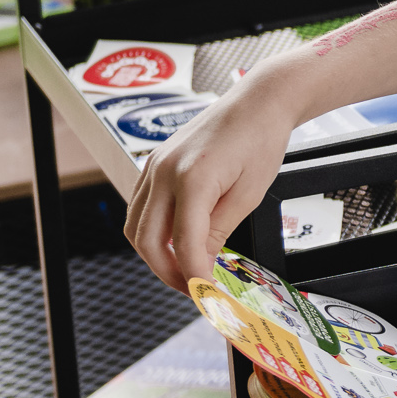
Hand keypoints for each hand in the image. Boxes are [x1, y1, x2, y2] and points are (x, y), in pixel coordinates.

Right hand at [124, 83, 300, 290]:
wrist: (257, 102)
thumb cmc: (261, 140)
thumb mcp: (249, 194)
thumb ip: (219, 231)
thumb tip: (201, 263)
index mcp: (193, 178)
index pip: (184, 244)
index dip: (193, 276)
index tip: (205, 295)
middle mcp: (164, 171)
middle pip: (146, 240)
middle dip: (167, 272)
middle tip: (192, 288)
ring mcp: (154, 165)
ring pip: (135, 225)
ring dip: (154, 253)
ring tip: (184, 269)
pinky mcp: (154, 163)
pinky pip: (140, 206)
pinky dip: (152, 229)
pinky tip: (176, 241)